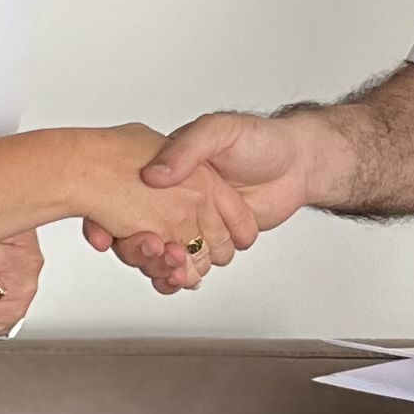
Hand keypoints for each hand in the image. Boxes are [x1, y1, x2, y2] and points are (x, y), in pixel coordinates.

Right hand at [72, 126, 260, 291]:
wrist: (298, 165)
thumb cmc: (259, 140)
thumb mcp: (219, 132)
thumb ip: (187, 150)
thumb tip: (154, 175)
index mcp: (169, 168)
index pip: (127, 195)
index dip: (115, 218)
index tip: (116, 235)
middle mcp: (175, 196)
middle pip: (139, 230)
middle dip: (141, 250)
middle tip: (156, 255)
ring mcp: (191, 220)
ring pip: (161, 252)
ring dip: (160, 267)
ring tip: (172, 272)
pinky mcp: (210, 240)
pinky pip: (188, 263)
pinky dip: (180, 276)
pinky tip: (182, 281)